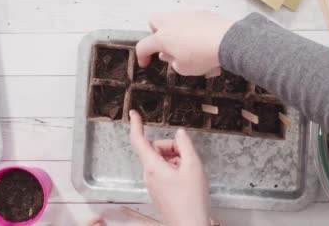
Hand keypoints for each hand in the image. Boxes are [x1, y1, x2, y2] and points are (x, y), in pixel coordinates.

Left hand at [129, 110, 209, 225]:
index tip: (134, 113)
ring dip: (176, 159)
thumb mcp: (193, 166)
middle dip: (172, 147)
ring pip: (161, 160)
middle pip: (156, 149)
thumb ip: (186, 146)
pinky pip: (164, 172)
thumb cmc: (191, 200)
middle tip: (187, 156)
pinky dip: (175, 169)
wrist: (191, 225)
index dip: (136, 125)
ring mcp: (154, 184)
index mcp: (153, 167)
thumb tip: (180, 134)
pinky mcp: (159, 190)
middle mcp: (150, 175)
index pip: (139, 141)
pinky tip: (187, 179)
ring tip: (189, 171)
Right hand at [136, 11, 233, 75]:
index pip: (144, 45)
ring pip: (174, 18)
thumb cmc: (203, 55)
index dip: (142, 56)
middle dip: (156, 32)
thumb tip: (171, 56)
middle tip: (165, 45)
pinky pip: (192, 20)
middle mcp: (171, 22)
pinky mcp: (202, 13)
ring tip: (187, 46)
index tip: (145, 62)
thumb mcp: (184, 68)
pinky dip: (193, 29)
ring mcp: (187, 15)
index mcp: (162, 37)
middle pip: (154, 20)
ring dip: (176, 31)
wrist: (226, 41)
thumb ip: (174, 62)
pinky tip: (202, 41)